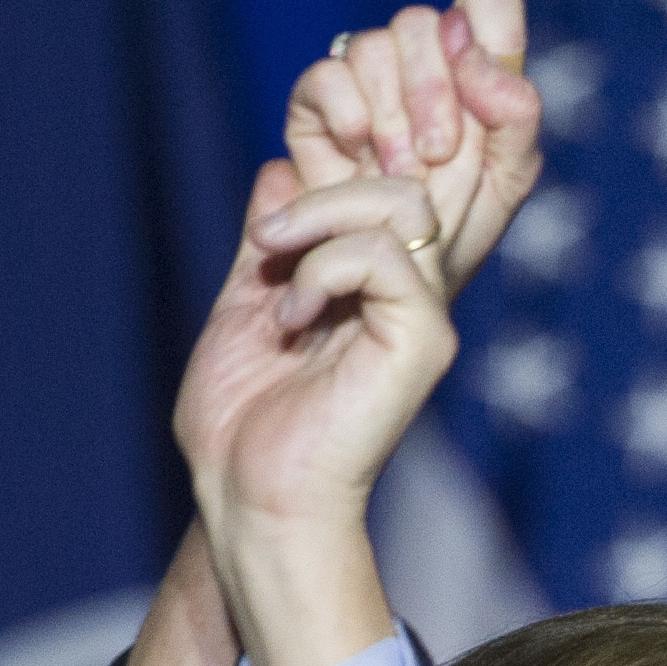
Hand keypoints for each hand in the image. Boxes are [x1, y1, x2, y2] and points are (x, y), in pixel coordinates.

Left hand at [171, 161, 453, 665]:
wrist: (251, 498)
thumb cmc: (243, 425)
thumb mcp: (245, 302)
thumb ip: (270, 238)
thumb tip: (281, 167)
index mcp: (376, 287)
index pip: (393, 186)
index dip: (345, 168)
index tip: (276, 215)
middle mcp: (411, 296)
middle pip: (404, 178)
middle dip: (328, 184)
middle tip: (267, 240)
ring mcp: (422, 317)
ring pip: (402, 203)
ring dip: (321, 221)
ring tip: (274, 272)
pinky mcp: (422, 343)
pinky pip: (386, 256)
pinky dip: (326, 267)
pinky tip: (294, 314)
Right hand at [282, 0, 542, 297]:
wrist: (368, 306)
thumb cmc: (442, 257)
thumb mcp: (502, 189)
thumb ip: (512, 113)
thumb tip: (466, 39)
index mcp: (476, 84)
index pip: (488, 3)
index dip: (488, 23)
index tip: (480, 87)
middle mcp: (421, 75)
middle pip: (426, 21)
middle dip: (433, 88)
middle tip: (436, 155)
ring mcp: (364, 90)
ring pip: (375, 44)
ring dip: (392, 113)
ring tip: (395, 173)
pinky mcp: (313, 112)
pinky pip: (325, 75)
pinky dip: (345, 113)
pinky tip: (354, 155)